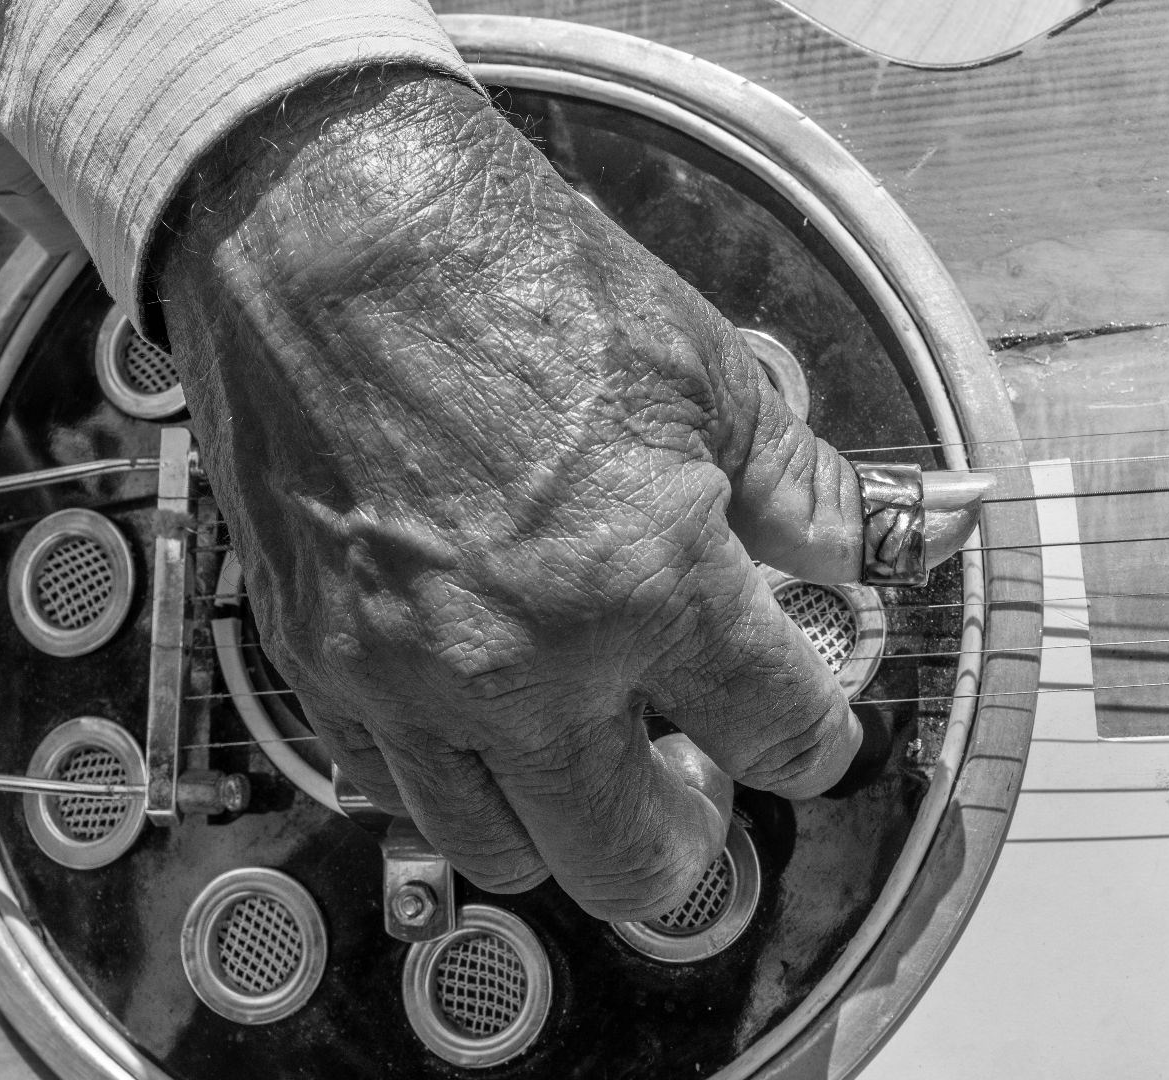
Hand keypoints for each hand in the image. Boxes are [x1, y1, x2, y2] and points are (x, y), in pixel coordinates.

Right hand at [155, 68, 863, 920]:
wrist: (322, 232)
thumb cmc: (516, 280)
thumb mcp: (706, 369)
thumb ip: (800, 491)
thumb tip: (851, 559)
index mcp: (645, 581)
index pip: (777, 736)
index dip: (818, 744)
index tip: (814, 734)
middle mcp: (523, 663)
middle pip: (632, 864)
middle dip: (693, 842)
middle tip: (702, 782)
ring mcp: (404, 678)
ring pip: (505, 853)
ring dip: (568, 824)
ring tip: (589, 748)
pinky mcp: (317, 662)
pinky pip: (395, 788)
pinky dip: (457, 776)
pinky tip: (486, 706)